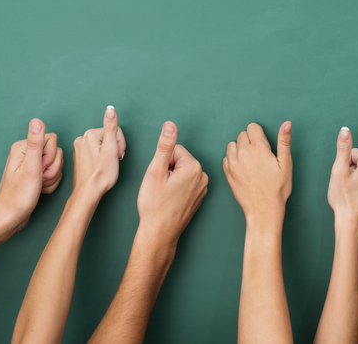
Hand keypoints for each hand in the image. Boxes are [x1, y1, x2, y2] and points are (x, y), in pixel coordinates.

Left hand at [0, 119, 63, 232]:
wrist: (11, 218)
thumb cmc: (18, 196)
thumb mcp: (31, 168)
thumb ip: (36, 143)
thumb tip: (37, 121)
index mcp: (23, 147)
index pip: (52, 139)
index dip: (51, 156)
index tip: (39, 169)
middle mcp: (26, 153)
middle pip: (56, 152)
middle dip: (52, 168)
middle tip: (38, 179)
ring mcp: (31, 164)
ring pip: (57, 163)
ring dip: (52, 177)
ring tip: (38, 185)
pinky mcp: (35, 174)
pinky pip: (54, 173)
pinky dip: (50, 183)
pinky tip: (40, 189)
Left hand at [72, 106, 125, 199]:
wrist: (88, 192)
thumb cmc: (102, 174)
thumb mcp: (111, 148)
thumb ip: (111, 126)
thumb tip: (110, 109)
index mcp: (89, 135)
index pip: (114, 131)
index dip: (120, 144)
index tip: (117, 156)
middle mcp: (81, 139)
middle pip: (107, 137)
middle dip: (113, 148)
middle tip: (113, 161)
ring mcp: (79, 149)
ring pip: (101, 145)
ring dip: (107, 154)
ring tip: (106, 165)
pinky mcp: (79, 158)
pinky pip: (94, 152)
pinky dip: (99, 159)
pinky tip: (100, 167)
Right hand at [137, 121, 208, 242]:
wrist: (159, 233)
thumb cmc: (154, 205)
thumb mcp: (155, 171)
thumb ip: (164, 146)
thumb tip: (171, 125)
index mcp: (194, 167)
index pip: (174, 150)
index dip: (162, 162)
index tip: (160, 178)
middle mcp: (203, 176)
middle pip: (180, 159)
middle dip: (168, 169)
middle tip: (161, 187)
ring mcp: (203, 187)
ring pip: (182, 171)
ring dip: (172, 178)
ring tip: (166, 194)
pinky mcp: (200, 196)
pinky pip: (186, 182)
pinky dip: (177, 188)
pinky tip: (171, 199)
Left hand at [223, 122, 292, 231]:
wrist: (264, 209)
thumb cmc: (278, 188)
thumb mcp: (286, 164)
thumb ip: (284, 141)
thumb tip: (287, 123)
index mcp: (259, 148)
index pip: (253, 127)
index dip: (259, 134)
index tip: (264, 145)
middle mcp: (244, 152)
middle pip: (242, 134)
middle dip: (250, 140)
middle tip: (259, 155)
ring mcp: (233, 163)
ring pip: (232, 144)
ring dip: (239, 148)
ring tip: (250, 160)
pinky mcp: (227, 172)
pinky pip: (226, 157)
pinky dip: (232, 159)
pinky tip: (242, 168)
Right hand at [327, 127, 357, 232]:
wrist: (351, 224)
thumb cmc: (343, 198)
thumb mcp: (339, 170)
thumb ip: (343, 148)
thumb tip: (345, 130)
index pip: (354, 155)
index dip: (345, 165)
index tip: (345, 177)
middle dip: (354, 172)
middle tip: (348, 186)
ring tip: (354, 194)